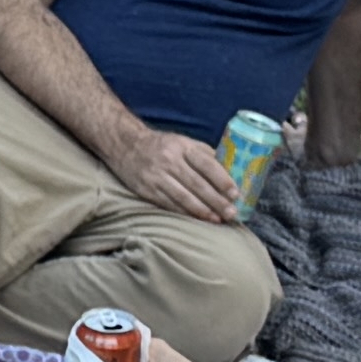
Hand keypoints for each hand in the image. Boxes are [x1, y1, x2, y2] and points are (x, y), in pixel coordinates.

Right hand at [115, 120, 240, 226]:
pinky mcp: (147, 190)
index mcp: (183, 147)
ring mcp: (157, 177)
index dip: (222, 180)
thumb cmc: (162, 145)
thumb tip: (229, 169)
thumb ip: (204, 154)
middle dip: (216, 201)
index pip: (206, 164)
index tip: (235, 193)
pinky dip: (186, 213)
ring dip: (203, 211)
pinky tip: (198, 219)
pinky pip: (170, 204)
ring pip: (184, 197)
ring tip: (218, 219)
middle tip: (231, 213)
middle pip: (197, 184)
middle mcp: (170, 161)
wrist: (126, 145)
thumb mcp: (183, 142)